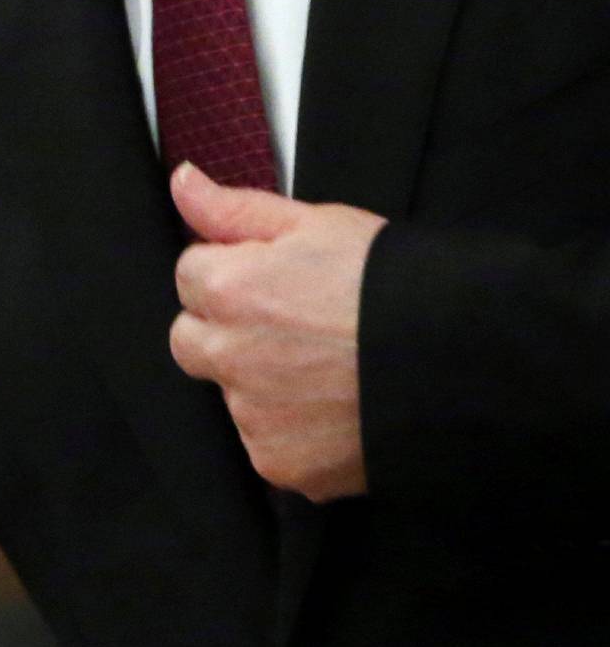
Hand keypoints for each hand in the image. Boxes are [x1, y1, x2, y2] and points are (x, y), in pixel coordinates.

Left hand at [169, 162, 385, 502]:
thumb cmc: (394, 283)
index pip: (190, 275)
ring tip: (330, 369)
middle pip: (191, 341)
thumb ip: (234, 210)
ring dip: (262, 384)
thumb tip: (182, 182)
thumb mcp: (316, 224)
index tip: (280, 280)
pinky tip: (340, 408)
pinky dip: (296, 432)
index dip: (235, 272)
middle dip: (226, 330)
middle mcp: (229, 357)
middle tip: (294, 326)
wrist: (464, 359)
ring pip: (233, 396)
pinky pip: (269, 444)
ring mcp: (255, 417)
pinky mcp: (283, 464)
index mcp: (230, 290)